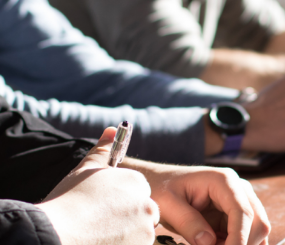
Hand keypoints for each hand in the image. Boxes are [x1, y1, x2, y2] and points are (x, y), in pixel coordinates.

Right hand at [36, 127, 159, 244]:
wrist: (58, 234)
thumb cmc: (70, 200)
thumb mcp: (85, 170)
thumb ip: (103, 150)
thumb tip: (112, 129)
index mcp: (137, 183)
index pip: (137, 192)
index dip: (120, 201)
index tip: (104, 207)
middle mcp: (148, 205)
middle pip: (142, 213)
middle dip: (126, 218)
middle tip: (100, 223)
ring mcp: (146, 230)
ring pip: (139, 232)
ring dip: (125, 234)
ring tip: (99, 235)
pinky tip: (101, 243)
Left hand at [120, 160, 270, 244]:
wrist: (160, 184)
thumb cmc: (162, 189)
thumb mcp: (168, 205)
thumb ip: (188, 222)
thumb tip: (209, 242)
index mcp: (224, 181)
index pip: (243, 212)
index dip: (239, 239)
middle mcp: (239, 189)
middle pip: (258, 223)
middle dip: (241, 244)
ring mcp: (240, 201)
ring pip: (257, 232)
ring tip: (209, 244)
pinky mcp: (236, 214)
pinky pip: (247, 235)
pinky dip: (236, 244)